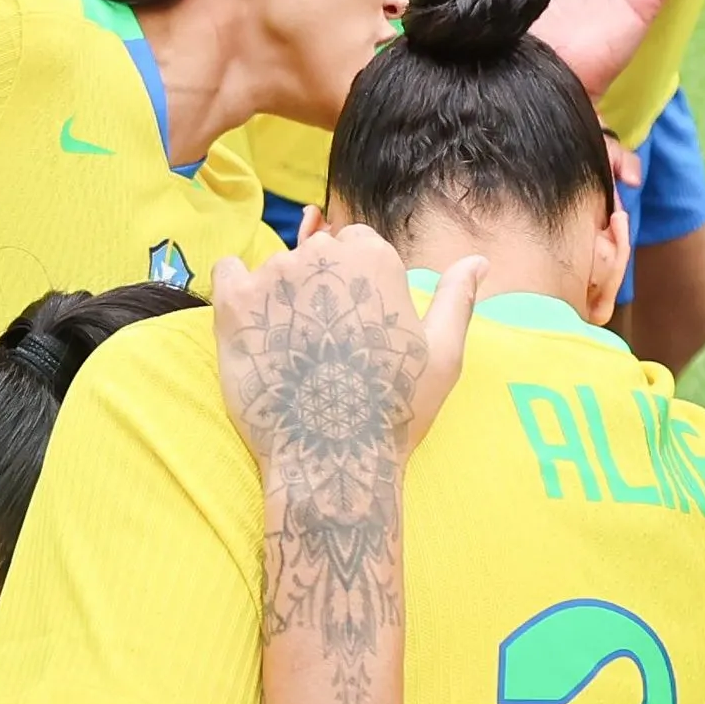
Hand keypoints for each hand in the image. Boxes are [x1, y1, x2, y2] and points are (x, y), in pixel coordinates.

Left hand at [213, 226, 480, 465]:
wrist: (332, 457)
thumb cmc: (393, 410)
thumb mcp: (441, 355)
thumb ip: (456, 299)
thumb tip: (477, 262)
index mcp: (373, 259)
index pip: (354, 246)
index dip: (353, 285)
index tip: (353, 324)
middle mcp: (322, 256)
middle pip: (313, 254)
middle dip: (317, 288)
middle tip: (323, 344)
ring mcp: (274, 277)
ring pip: (273, 270)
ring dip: (278, 298)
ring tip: (290, 351)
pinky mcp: (233, 304)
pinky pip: (226, 275)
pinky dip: (235, 294)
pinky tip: (252, 330)